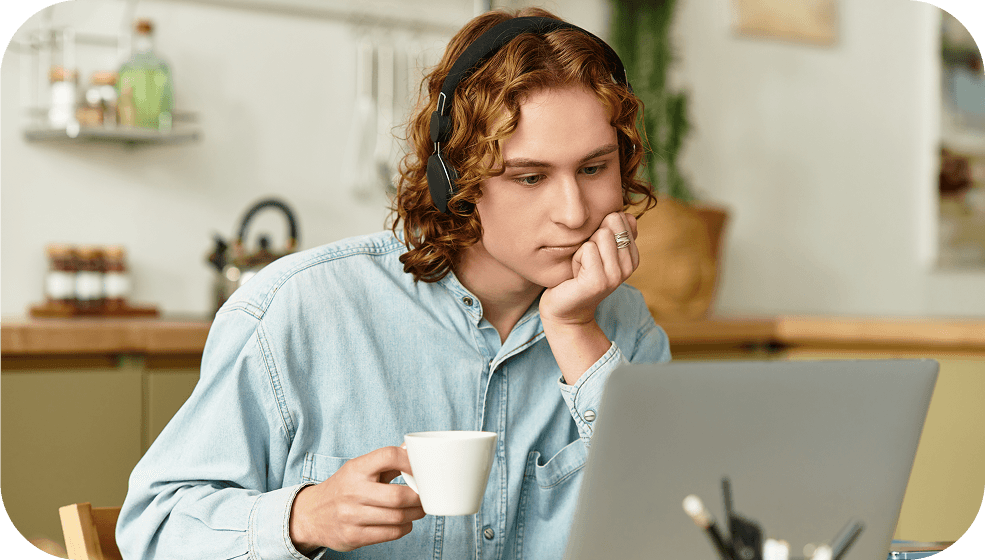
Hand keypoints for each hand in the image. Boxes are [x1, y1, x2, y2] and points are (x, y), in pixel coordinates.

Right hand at [289, 446, 424, 553]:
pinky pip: (390, 533)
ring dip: (415, 514)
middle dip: (419, 498)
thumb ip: (386, 461)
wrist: (311, 515)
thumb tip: (412, 448)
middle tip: (425, 496)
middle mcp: (353, 491)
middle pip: (398, 496)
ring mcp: (352, 516)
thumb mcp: (359, 468)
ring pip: (398, 517)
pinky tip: (404, 522)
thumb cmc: (344, 488)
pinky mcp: (354, 537)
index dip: (410, 461)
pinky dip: (404, 527)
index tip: (421, 469)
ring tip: (419, 509)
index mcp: (356, 468)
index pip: (388, 456)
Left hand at [539, 211, 638, 326]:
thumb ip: (613, 233)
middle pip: (612, 223)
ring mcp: (616, 275)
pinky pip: (587, 248)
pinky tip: (576, 275)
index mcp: (632, 256)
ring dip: (583, 248)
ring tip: (581, 267)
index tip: (594, 252)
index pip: (621, 218)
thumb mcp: (598, 251)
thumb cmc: (578, 275)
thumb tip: (626, 214)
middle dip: (592, 236)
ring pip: (600, 234)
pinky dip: (576, 258)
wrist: (566, 310)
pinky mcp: (599, 281)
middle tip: (586, 260)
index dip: (599, 229)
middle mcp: (629, 266)